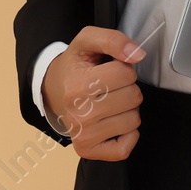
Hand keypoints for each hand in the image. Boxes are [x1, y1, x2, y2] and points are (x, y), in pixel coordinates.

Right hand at [41, 26, 144, 160]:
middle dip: (127, 88)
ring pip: (133, 120)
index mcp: (78, 85)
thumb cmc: (74, 66)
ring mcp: (83, 135)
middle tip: (108, 87)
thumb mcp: (87, 41)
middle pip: (133, 97)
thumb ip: (113, 39)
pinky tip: (114, 122)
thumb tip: (138, 55)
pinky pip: (124, 148)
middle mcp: (79, 113)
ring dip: (127, 109)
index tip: (108, 70)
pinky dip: (127, 135)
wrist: (52, 90)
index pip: (125, 74)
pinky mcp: (87, 150)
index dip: (123, 68)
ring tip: (110, 102)